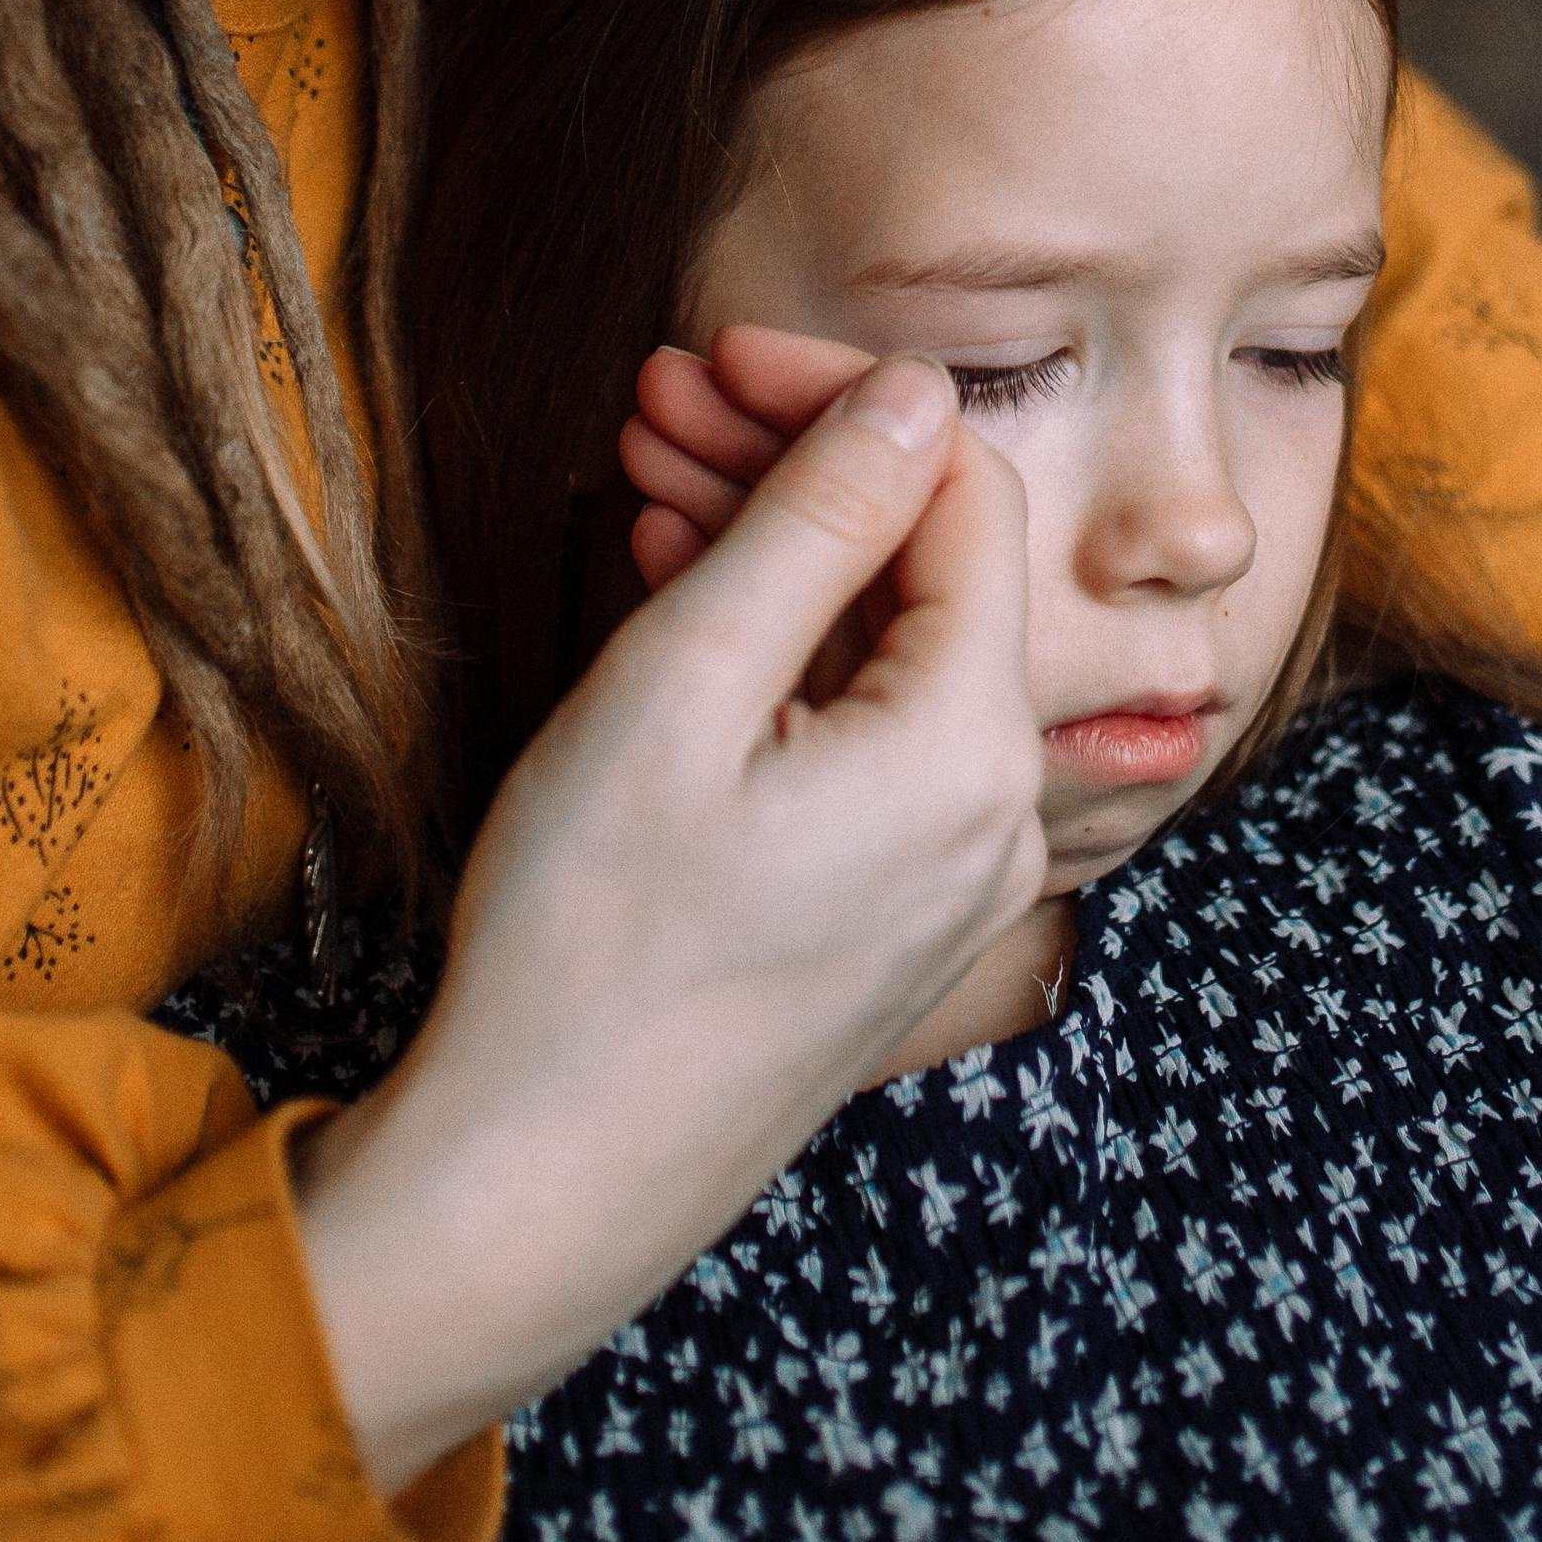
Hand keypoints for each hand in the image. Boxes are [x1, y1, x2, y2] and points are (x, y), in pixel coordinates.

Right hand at [295, 354, 1045, 1496]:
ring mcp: (953, 874)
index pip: (960, 497)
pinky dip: (783, 660)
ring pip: (886, 652)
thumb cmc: (589, 945)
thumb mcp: (683, 692)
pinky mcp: (894, 913)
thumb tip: (916, 393)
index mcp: (969, 748)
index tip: (715, 356)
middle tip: (654, 400)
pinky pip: (865, 740)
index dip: (845, 400)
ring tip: (640, 479)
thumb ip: (811, 527)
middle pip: (926, 573)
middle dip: (794, 470)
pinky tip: (680, 595)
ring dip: (776, 556)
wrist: (544, 1185)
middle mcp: (997, 812)